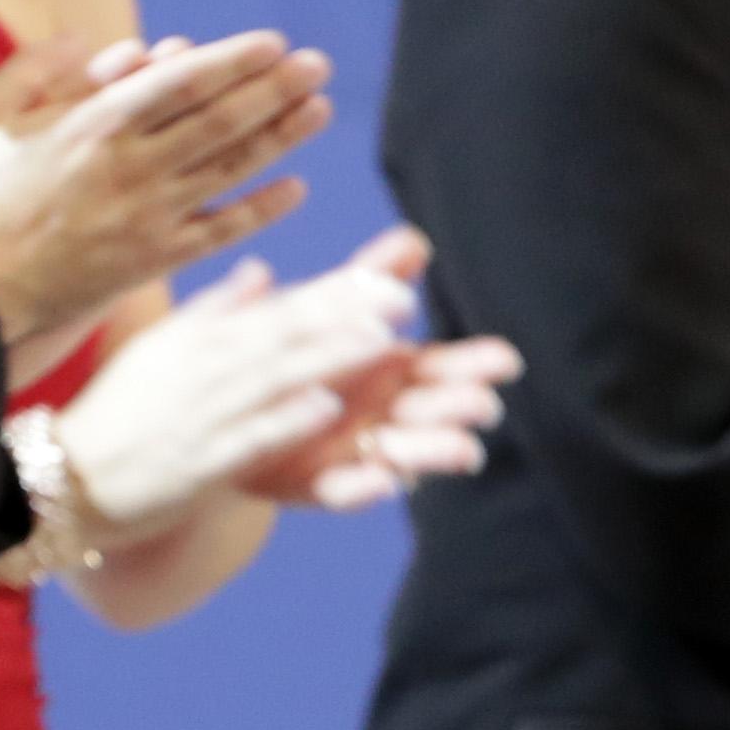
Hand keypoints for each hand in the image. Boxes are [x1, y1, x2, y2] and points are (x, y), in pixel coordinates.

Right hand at [0, 32, 328, 347]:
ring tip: (318, 109)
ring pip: (228, 170)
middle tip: (316, 66)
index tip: (273, 44)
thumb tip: (91, 38)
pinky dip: (260, 210)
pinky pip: (220, 232)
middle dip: (273, 90)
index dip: (232, 62)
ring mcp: (147, 216)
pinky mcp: (152, 261)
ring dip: (280, 138)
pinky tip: (295, 188)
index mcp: (93, 125)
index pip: (179, 84)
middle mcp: (130, 167)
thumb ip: (39, 72)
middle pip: (218, 121)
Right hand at [53, 243, 417, 539]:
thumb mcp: (160, 349)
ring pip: (274, 379)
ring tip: (381, 340)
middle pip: (283, 336)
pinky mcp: (197, 462)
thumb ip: (215, 311)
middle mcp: (204, 369)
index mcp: (199, 340)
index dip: (335, 294)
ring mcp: (202, 414)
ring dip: (328, 357)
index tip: (388, 280)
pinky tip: (326, 406)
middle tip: (403, 299)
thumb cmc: (117, 415)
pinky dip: (285, 419)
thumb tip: (261, 272)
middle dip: (345, 315)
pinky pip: (247, 436)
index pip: (278, 310)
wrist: (60, 478)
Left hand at [220, 229, 523, 508]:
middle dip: (458, 410)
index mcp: (388, 373)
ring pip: (401, 455)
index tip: (506, 360)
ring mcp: (354, 454)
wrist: (223, 411)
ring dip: (431, 452)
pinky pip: (343, 490)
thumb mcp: (323, 310)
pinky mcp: (315, 485)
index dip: (474, 365)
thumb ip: (369, 280)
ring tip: (463, 451)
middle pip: (430, 412)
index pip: (441, 368)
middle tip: (484, 405)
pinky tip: (387, 482)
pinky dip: (366, 486)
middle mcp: (382, 416)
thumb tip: (416, 239)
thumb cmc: (286, 355)